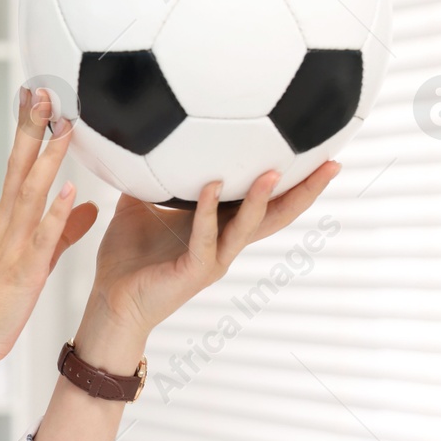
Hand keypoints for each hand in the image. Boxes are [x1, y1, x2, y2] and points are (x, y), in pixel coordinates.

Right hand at [0, 87, 99, 367]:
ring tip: (63, 126)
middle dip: (32, 129)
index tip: (38, 96)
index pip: (21, 165)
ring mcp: (14, 246)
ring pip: (31, 193)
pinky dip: (54, 214)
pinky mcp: (24, 271)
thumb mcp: (39, 259)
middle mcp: (9, 225)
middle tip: (42, 90)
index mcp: (11, 221)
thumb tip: (86, 203)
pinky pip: (42, 238)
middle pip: (20, 167)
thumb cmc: (0, 301)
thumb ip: (63, 230)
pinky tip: (68, 190)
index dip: (30, 130)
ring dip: (46, 158)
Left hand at [84, 162, 342, 334]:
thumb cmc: (126, 259)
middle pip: (275, 216)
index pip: (261, 200)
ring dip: (262, 200)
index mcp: (217, 227)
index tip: (315, 153)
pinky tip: (212, 187)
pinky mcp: (193, 271)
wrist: (110, 298)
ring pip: (249, 227)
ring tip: (275, 172)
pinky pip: (206, 237)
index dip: (290, 180)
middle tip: (330, 165)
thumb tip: (141, 142)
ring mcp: (213, 259)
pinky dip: (209, 212)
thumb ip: (148, 179)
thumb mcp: (138, 208)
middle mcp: (223, 244)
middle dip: (304, 192)